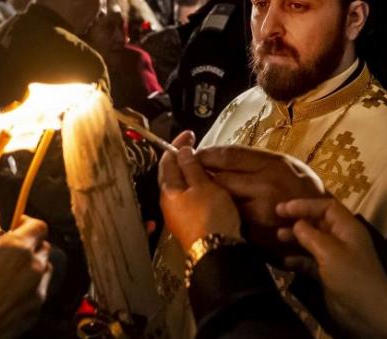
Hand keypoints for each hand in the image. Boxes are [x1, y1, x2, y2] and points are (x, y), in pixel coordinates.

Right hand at [0, 217, 51, 338]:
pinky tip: (10, 296)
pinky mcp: (36, 311)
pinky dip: (30, 289)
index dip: (28, 224)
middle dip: (30, 247)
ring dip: (32, 268)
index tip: (18, 226)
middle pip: (43, 247)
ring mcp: (37, 291)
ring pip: (44, 269)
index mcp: (15, 249)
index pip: (38, 226)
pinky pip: (39, 292)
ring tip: (10, 276)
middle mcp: (32, 267)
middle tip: (11, 253)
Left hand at [159, 131, 241, 251]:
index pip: (167, 162)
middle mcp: (169, 203)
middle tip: (197, 147)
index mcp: (168, 190)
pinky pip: (190, 199)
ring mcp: (179, 215)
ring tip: (206, 165)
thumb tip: (182, 150)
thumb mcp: (204, 186)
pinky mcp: (191, 224)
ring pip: (182, 187)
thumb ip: (192, 167)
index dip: (177, 145)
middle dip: (183, 159)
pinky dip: (197, 187)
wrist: (218, 252)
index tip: (189, 134)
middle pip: (172, 175)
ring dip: (191, 174)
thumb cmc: (210, 215)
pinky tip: (210, 187)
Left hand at [195, 145, 325, 251]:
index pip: (229, 156)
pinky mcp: (256, 234)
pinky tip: (221, 212)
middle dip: (204, 176)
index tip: (196, 153)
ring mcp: (260, 214)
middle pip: (220, 179)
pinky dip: (223, 216)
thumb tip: (221, 156)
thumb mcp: (285, 163)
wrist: (322, 225)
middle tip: (195, 173)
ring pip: (222, 202)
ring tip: (206, 193)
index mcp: (273, 165)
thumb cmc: (304, 188)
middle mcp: (265, 188)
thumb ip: (255, 160)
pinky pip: (231, 220)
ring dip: (211, 197)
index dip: (207, 154)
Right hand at [276, 198, 386, 336]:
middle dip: (298, 220)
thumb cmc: (351, 276)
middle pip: (318, 222)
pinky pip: (310, 261)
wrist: (367, 312)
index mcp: (347, 228)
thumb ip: (311, 235)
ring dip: (296, 238)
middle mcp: (342, 239)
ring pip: (312, 241)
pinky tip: (284, 261)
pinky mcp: (328, 274)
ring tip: (278, 237)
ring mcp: (335, 257)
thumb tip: (297, 223)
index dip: (305, 204)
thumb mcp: (330, 252)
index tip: (284, 208)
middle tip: (276, 219)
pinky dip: (298, 259)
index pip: (326, 207)